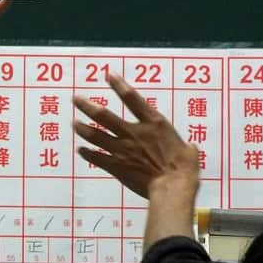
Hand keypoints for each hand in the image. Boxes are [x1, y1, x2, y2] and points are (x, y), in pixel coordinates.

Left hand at [72, 74, 199, 198]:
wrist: (172, 187)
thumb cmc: (184, 169)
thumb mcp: (188, 151)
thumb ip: (184, 146)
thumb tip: (189, 148)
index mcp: (154, 124)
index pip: (133, 98)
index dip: (119, 85)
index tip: (108, 75)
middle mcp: (134, 132)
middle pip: (105, 116)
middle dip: (88, 106)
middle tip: (75, 99)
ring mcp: (122, 149)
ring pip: (96, 135)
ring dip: (83, 129)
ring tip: (73, 123)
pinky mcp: (116, 166)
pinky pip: (97, 158)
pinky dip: (87, 154)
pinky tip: (80, 150)